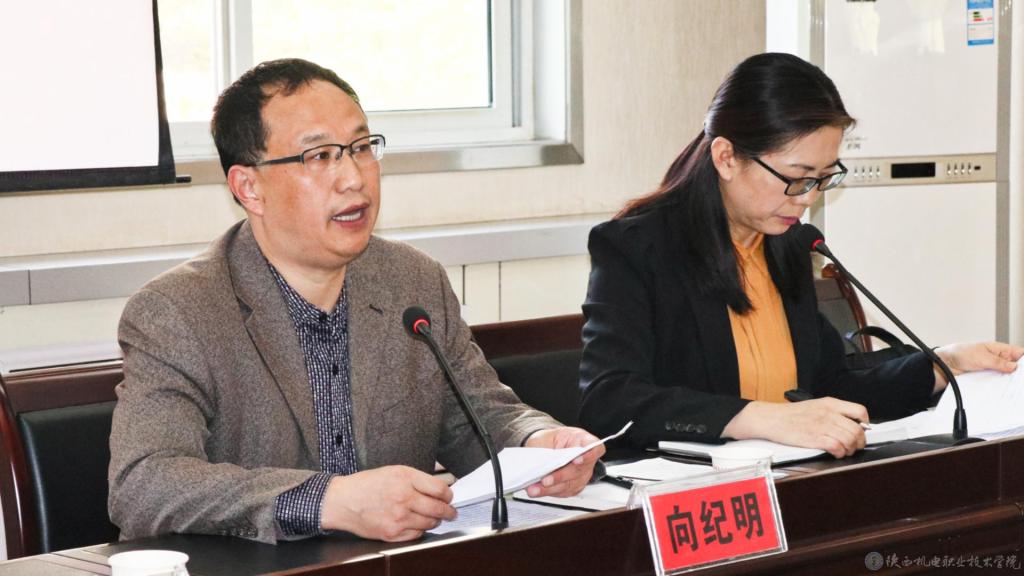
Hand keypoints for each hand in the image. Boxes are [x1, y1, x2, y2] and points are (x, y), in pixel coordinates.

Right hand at [320, 465, 456, 541]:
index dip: (448, 495)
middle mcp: (404, 498)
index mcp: (406, 478)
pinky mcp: (392, 533)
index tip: (448, 497)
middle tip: (451, 512)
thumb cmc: (366, 485)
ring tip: (433, 518)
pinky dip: (420, 530)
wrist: (343, 501)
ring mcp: (399, 517)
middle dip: (449, 512)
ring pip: (430, 523)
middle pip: (439, 509)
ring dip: (435, 521)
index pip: (440, 489)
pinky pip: (417, 534)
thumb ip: (417, 479)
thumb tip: (439, 488)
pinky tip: (416, 524)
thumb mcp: (394, 471)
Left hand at [522, 427, 604, 496]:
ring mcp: (582, 475)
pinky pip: (562, 491)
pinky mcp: (574, 486)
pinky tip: (537, 490)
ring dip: (550, 488)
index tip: (576, 459)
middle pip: (579, 470)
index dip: (588, 455)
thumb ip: (548, 448)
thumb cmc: (550, 439)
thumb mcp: (547, 437)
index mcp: (583, 441)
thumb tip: (542, 463)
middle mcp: (586, 460)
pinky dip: (548, 491)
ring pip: (569, 484)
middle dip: (560, 476)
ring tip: (535, 488)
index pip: (595, 448)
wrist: (546, 447)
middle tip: (545, 480)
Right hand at [722, 398, 868, 458]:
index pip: (860, 411)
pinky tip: (835, 453)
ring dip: (850, 449)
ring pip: (850, 440)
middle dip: (859, 442)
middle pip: (857, 430)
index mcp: (830, 403)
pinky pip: (837, 447)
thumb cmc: (790, 415)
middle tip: (854, 446)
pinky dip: (840, 453)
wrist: (771, 418)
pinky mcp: (815, 438)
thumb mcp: (814, 405)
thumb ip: (832, 412)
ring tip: (843, 451)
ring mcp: (822, 426)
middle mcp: (829, 413)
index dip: (865, 424)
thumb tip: (850, 423)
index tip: (861, 431)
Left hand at [933, 342, 1023, 390]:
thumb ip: (998, 362)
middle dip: (1020, 375)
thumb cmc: (960, 353)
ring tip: (1016, 389)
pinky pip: (998, 384)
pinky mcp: (988, 379)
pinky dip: (1001, 387)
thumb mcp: (981, 356)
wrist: (945, 364)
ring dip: (1011, 383)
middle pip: (1016, 368)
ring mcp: (993, 370)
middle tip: (1021, 383)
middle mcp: (999, 360)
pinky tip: (1004, 392)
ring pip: (1008, 377)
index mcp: (1000, 350)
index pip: (1020, 354)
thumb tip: (1014, 367)